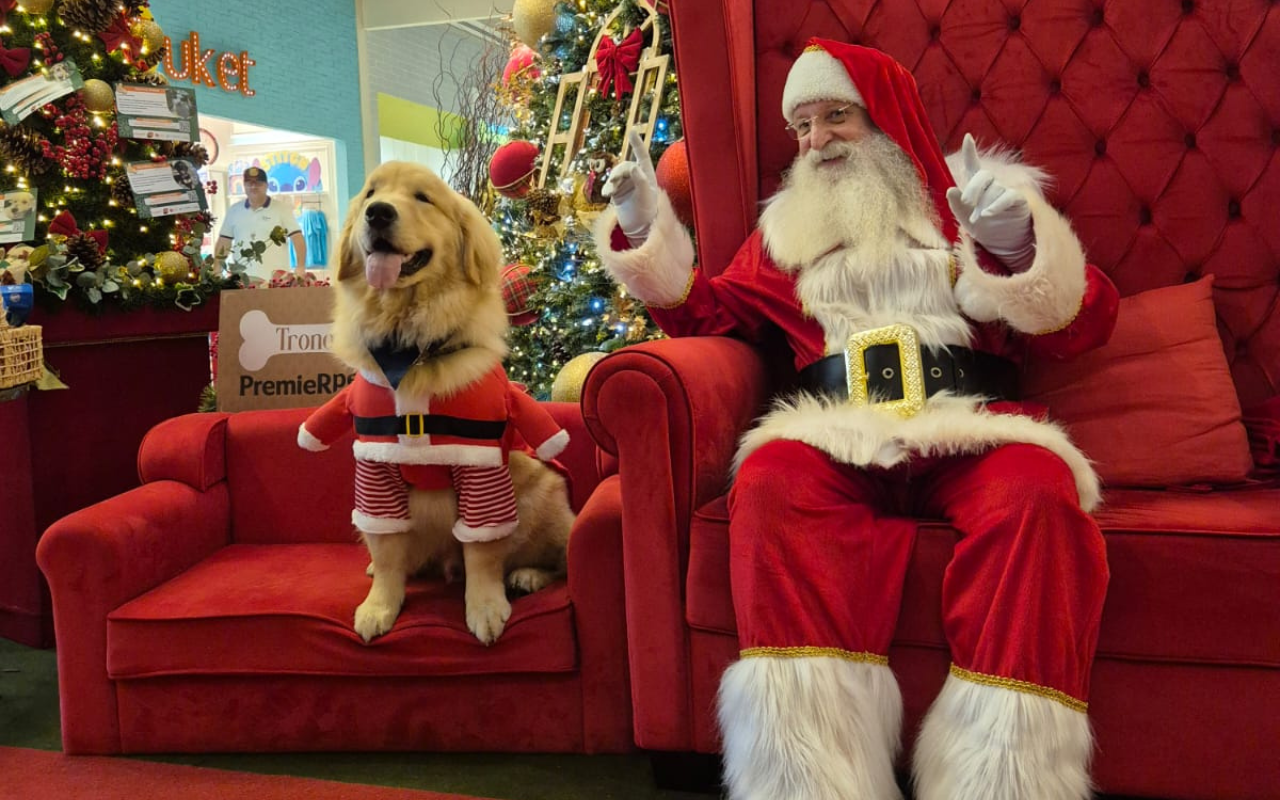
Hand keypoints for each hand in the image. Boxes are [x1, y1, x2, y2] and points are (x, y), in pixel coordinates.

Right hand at [602, 130, 658, 241]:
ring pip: (615, 175)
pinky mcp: (617, 194)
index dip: (637, 143)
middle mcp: (636, 178)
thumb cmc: (649, 212)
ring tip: (611, 191)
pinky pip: (610, 185)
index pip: (642, 156)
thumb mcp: (646, 195)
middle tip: (615, 180)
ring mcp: (626, 185)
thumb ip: (640, 179)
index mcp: (647, 175)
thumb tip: (632, 165)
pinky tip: (607, 194)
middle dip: (620, 172)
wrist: (640, 229)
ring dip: (613, 180)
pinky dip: (608, 188)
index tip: (632, 131)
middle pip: (625, 166)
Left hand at [946, 134, 1034, 271]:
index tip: (967, 137)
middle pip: (983, 175)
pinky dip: (997, 205)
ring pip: (994, 189)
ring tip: (980, 218)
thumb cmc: (984, 228)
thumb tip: (951, 189)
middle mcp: (993, 185)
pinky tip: (988, 213)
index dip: (971, 152)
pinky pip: (1008, 196)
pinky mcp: (1019, 201)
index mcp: (979, 186)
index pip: (974, 166)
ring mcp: (1007, 191)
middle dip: (973, 188)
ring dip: (984, 204)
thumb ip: (957, 204)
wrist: (1003, 244)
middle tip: (967, 202)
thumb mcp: (965, 218)